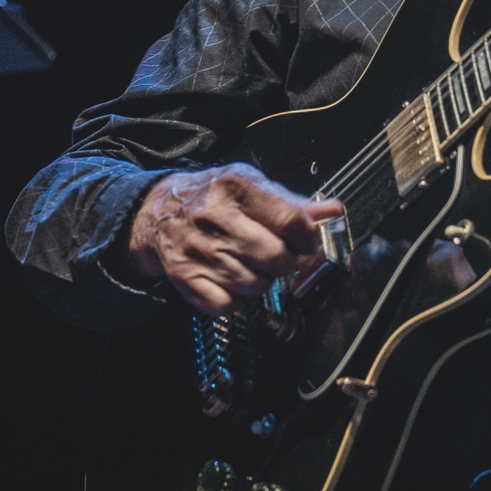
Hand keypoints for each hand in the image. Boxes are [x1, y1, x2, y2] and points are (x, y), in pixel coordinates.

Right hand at [125, 164, 346, 315]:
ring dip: (260, 282)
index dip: (307, 238)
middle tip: (277, 257)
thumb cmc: (211, 197)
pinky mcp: (184, 276)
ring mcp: (198, 249)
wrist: (158, 210)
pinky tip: (232, 282)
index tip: (307, 243)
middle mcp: (214, 216)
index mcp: (236, 188)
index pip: (290, 220)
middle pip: (275, 257)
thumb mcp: (251, 185)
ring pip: (254, 285)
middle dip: (284, 262)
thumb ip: (291, 202)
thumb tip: (332, 211)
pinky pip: (226, 305)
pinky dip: (236, 300)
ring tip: (251, 266)